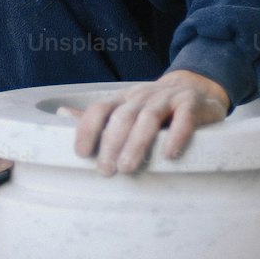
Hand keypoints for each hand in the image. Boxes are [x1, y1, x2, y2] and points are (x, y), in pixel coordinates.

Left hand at [59, 70, 229, 174]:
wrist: (197, 88)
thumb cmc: (155, 106)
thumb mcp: (126, 107)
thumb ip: (99, 116)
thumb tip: (62, 114)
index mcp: (124, 99)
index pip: (100, 109)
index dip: (88, 128)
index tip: (81, 153)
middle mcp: (143, 96)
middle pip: (123, 117)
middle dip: (111, 143)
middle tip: (105, 170)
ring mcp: (168, 98)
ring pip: (149, 118)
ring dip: (136, 143)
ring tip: (127, 167)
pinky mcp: (192, 104)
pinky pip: (184, 118)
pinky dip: (177, 135)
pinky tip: (169, 154)